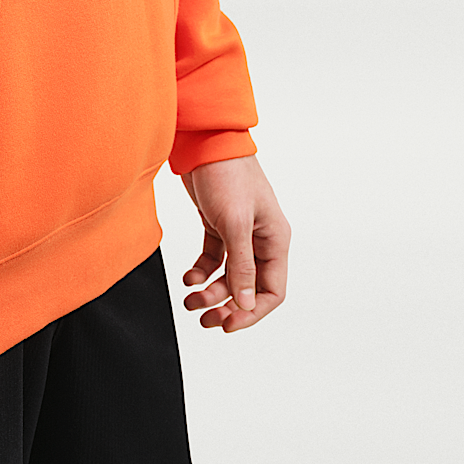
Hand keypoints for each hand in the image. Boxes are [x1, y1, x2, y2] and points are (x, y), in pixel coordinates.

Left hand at [179, 154, 289, 331]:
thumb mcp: (235, 223)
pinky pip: (214, 258)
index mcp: (275, 239)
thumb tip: (245, 304)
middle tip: (205, 319)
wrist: (204, 140)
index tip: (228, 323)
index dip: (251, 311)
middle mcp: (260, 239)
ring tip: (191, 301)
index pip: (272, 290)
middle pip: (249, 287)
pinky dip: (201, 271)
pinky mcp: (219, 224)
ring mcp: (239, 232)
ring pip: (229, 275)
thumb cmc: (226, 174)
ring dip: (211, 292)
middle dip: (227, 305)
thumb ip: (241, 266)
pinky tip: (188, 277)